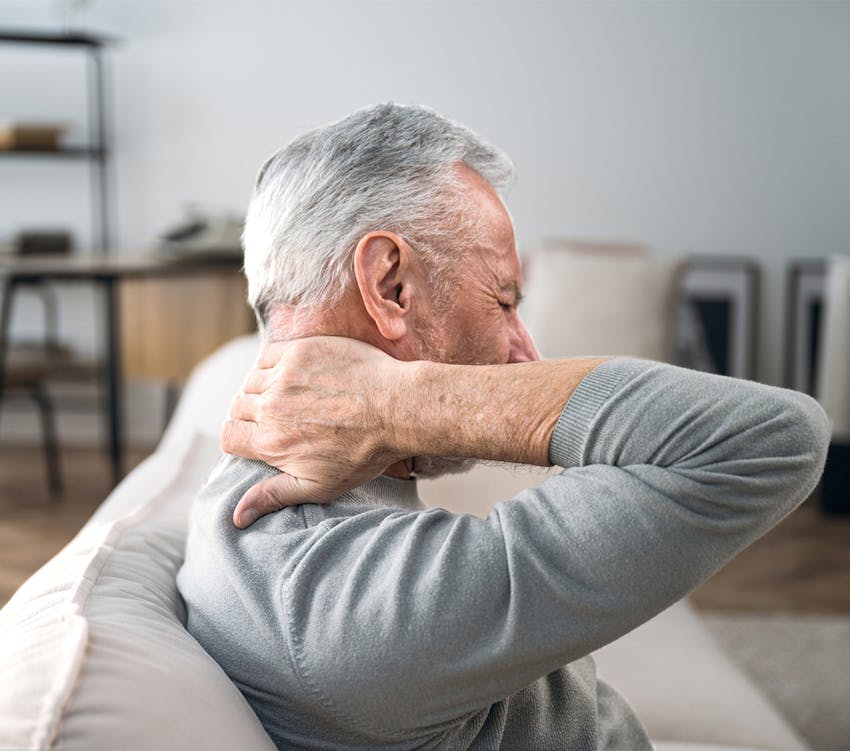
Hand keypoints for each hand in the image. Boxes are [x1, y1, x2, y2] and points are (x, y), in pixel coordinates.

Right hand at [222, 337, 406, 527]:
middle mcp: (272, 407)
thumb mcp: (319, 485)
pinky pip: (268, 356)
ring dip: (261, 389)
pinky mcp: (301, 351)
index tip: (257, 437)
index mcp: (271, 442)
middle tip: (280, 418)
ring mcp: (285, 376)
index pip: (229, 437)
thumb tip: (236, 517)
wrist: (398, 409)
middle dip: (251, 415)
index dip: (240, 439)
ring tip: (289, 397)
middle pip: (237, 408)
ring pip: (250, 381)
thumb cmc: (363, 452)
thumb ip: (273, 496)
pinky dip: (272, 365)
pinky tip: (292, 375)